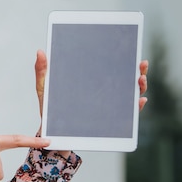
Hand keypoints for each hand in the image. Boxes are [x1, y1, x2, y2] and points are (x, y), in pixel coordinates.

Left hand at [34, 51, 150, 151]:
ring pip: (130, 94)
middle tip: (140, 64)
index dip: (121, 56)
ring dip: (140, 86)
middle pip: (124, 78)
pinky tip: (140, 101)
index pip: (108, 66)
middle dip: (137, 70)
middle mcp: (102, 92)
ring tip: (140, 80)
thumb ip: (42, 71)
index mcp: (90, 81)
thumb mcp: (44, 89)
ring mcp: (108, 106)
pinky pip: (128, 114)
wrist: (52, 135)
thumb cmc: (50, 110)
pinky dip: (136, 107)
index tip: (128, 47)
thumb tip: (40, 51)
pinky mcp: (110, 121)